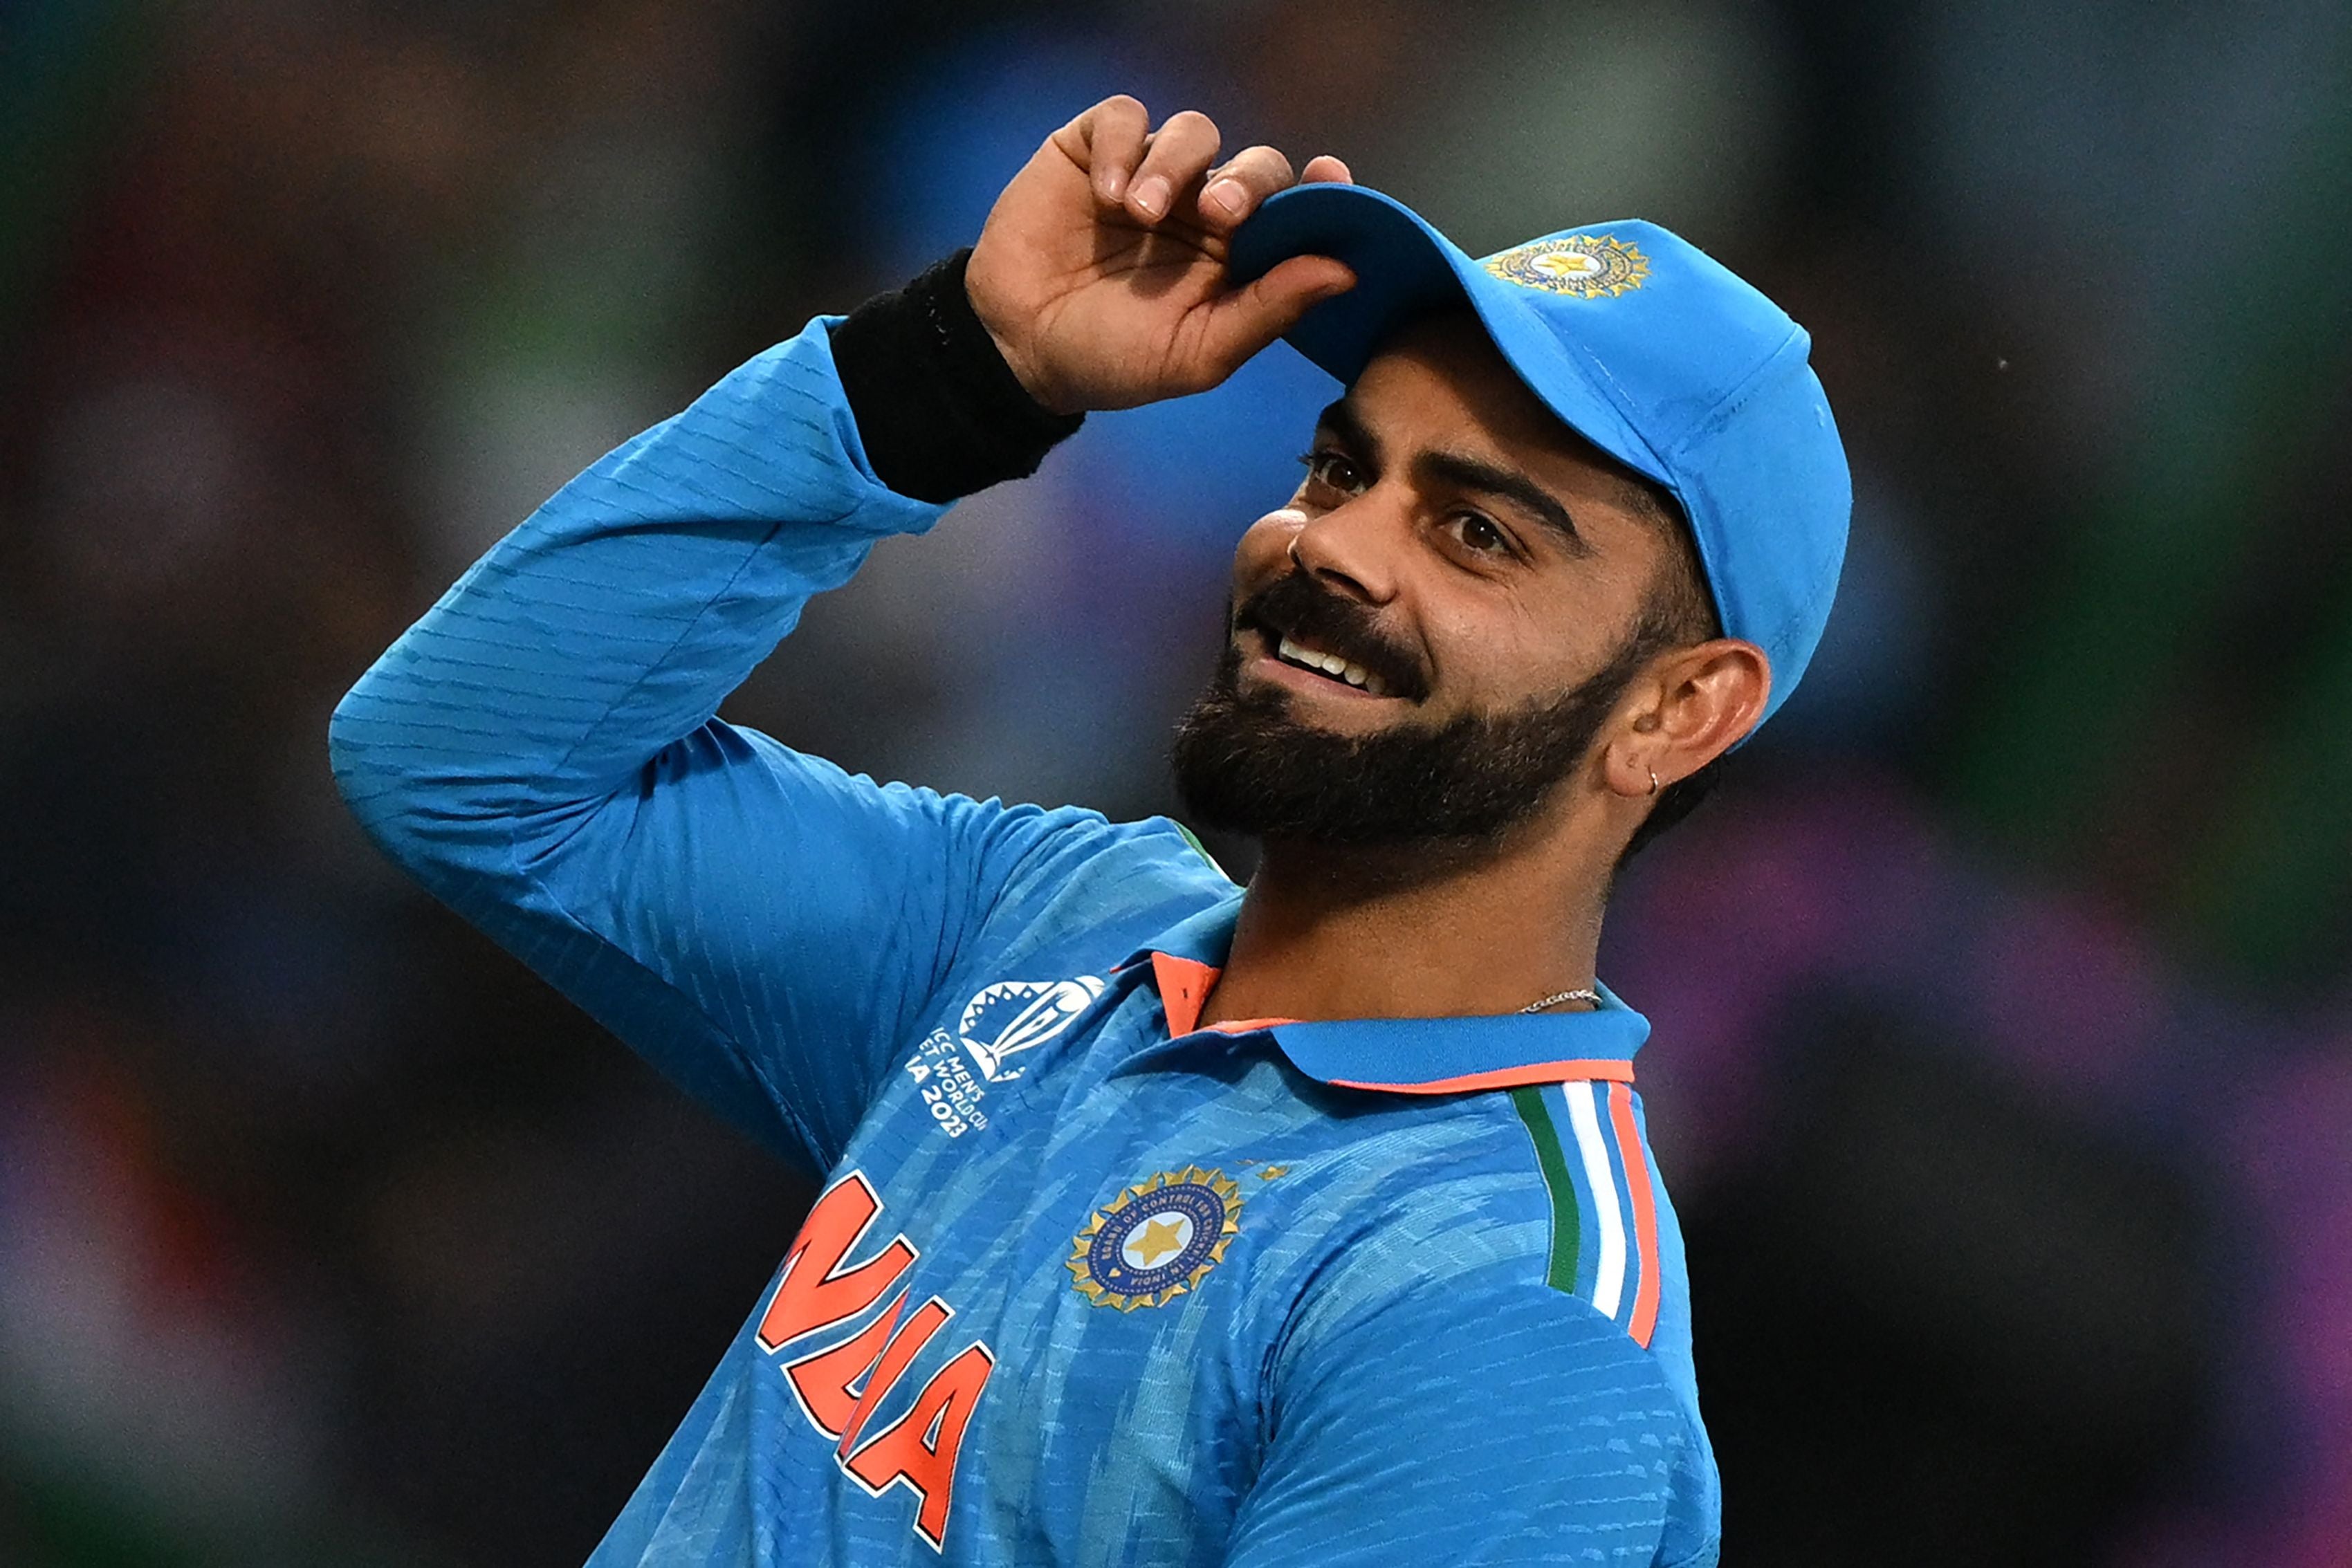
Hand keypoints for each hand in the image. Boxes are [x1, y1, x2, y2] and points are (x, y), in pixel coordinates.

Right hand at [965, 96, 1355, 414]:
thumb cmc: (1111, 358)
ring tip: (1139, 212)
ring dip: (1174, 166)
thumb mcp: (1196, 354)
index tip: (1330, 177)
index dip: (1322, 189)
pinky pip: (1126, 118)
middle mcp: (1203, 207)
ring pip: (1193, 133)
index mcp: (1240, 256)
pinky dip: (1123, 146)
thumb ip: (1267, 311)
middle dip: (1245, 181)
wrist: (1018, 349)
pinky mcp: (1096, 150)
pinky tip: (1106, 191)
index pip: (1297, 208)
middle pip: (1254, 164)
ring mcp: (1152, 174)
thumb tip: (1344, 273)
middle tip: (1217, 215)